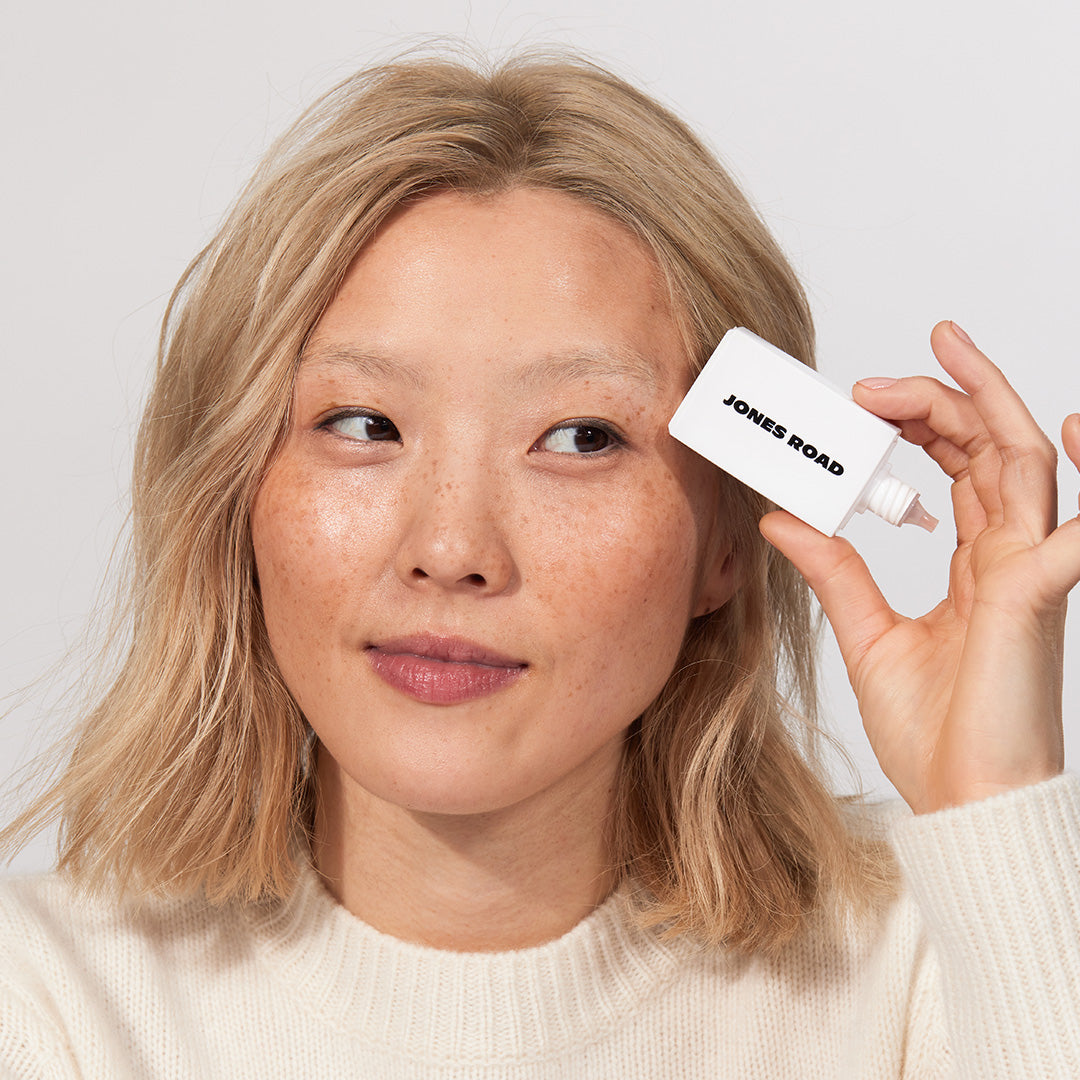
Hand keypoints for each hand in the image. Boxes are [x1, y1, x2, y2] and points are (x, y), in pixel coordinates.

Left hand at [759, 321, 1079, 813]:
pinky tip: (1072, 428)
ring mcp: (1028, 573)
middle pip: (994, 448)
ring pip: (1026, 463)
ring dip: (986, 404)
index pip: (964, 467)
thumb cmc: (933, 732)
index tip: (869, 400)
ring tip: (941, 358)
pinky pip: (1068, 535)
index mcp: (978, 565)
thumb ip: (833, 569)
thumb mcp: (866, 634)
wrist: (961, 802)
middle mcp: (1010, 558)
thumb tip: (782, 517)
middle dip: (946, 396)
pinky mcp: (1033, 598)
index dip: (928, 421)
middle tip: (878, 380)